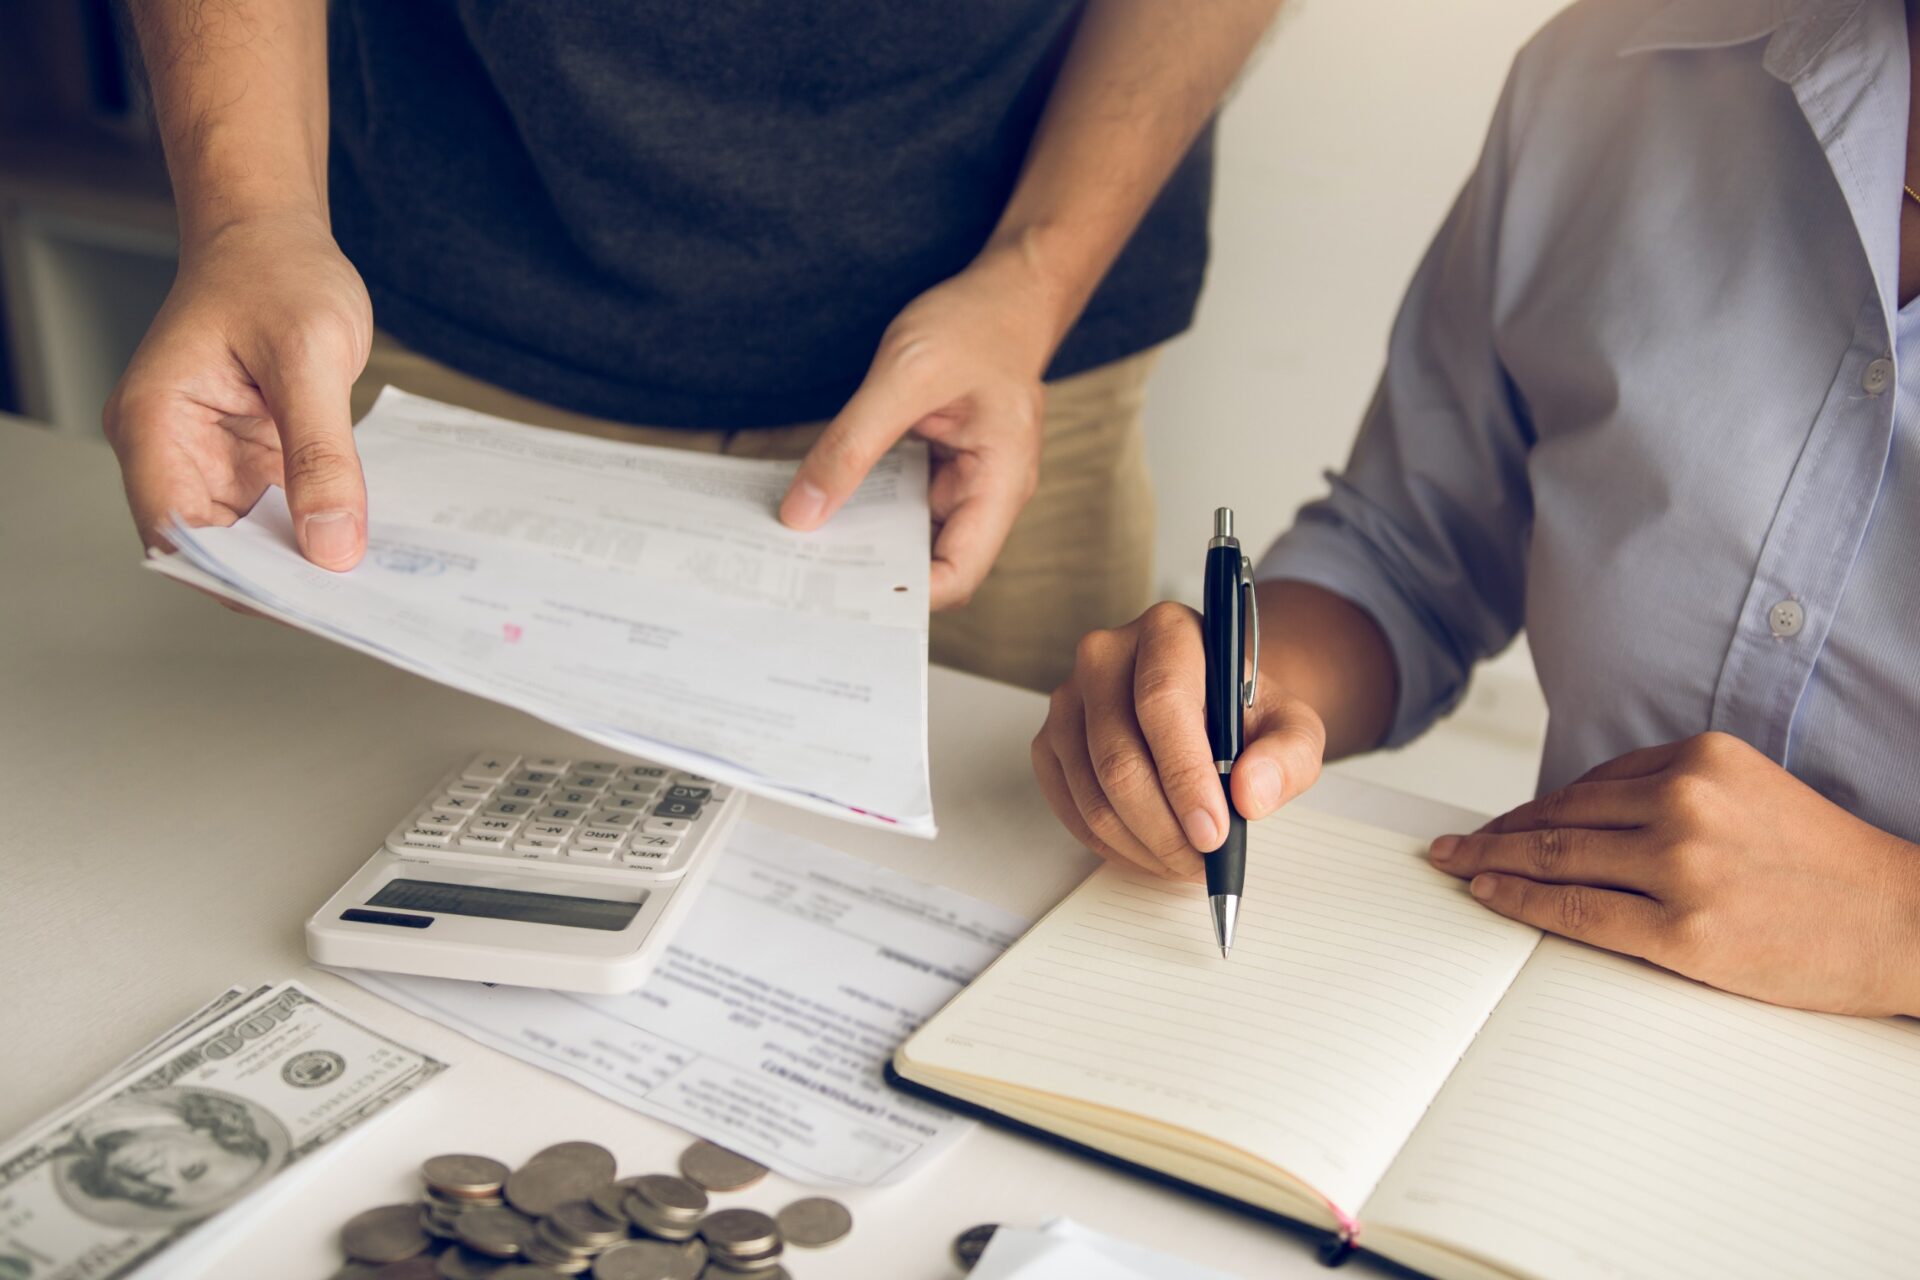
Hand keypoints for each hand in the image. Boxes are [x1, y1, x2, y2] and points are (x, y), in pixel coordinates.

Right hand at [104, 212, 372, 570]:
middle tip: (353, 601)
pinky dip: (318, 527)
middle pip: (214, 549)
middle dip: (279, 578)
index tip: (304, 601)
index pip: (177, 535)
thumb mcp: (308, 357)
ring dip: (303, 558)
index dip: (237, 579)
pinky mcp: (250, 459)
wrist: (275, 236)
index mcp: (153, 423)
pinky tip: (365, 538)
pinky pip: (280, 512)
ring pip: (252, 539)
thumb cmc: (275, 271)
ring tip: (369, 579)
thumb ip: (320, 454)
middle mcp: (171, 451)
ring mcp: (210, 459)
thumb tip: (332, 543)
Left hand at [780, 247, 1057, 609]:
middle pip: (930, 562)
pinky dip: (864, 503)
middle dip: (871, 571)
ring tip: (804, 546)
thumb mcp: (905, 377)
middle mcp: (988, 493)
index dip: (903, 593)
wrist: (1007, 288)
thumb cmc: (977, 323)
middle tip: (804, 575)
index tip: (841, 593)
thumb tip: (804, 511)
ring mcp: (966, 481)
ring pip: (909, 534)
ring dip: (863, 539)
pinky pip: (901, 500)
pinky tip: (824, 501)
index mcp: (1002, 482)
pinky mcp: (943, 465)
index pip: (957, 572)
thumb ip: (852, 445)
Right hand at [1032, 602, 1328, 880]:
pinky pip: (1070, 808)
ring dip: (1142, 844)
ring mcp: (1067, 699)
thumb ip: (1287, 757)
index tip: (1214, 833)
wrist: (1211, 710)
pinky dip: (1113, 845)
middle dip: (1165, 828)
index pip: (1162, 702)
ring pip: (1093, 792)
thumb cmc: (1245, 716)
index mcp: (1167, 631)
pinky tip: (1152, 850)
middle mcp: (1104, 655)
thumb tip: (1250, 795)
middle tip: (1203, 862)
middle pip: (1119, 758)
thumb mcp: (1292, 728)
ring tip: (1186, 860)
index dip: (1185, 775)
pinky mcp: (1049, 741)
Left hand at [1429, 732, 1919, 1015]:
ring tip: (1455, 866)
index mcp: (1701, 760)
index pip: (1589, 784)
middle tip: (1448, 843)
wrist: (1904, 923)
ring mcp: (1681, 868)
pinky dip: (1520, 902)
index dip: (1531, 807)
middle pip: (1560, 817)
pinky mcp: (1684, 932)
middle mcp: (1684, 804)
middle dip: (1496, 833)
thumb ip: (1672, 789)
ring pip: (1556, 859)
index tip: (1496, 822)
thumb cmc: (1827, 867)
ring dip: (1492, 863)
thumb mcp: (1752, 792)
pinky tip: (1489, 895)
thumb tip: (1582, 810)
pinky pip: (1576, 912)